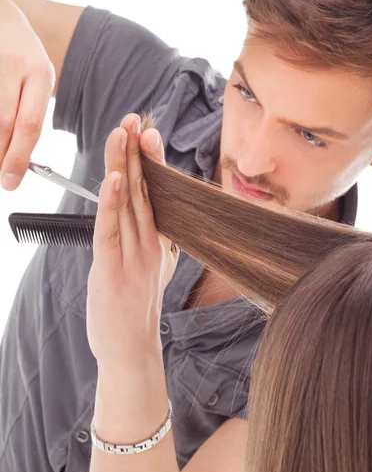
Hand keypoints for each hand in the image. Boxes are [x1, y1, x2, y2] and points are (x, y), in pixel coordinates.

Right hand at [0, 14, 54, 190]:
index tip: (12, 181)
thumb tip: (19, 159)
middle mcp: (14, 66)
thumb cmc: (19, 54)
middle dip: (0, 158)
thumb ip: (29, 114)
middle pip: (3, 124)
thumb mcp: (35, 78)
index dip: (18, 158)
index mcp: (39, 74)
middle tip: (0, 178)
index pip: (29, 125)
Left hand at [87, 114, 178, 372]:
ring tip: (123, 135)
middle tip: (135, 120)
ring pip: (129, 204)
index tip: (147, 133)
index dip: (152, 162)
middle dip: (139, 153)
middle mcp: (150, 246)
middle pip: (144, 191)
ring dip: (126, 166)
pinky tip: (117, 179)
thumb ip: (157, 247)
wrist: (132, 351)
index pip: (155, 195)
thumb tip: (160, 227)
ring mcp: (135, 258)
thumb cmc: (135, 312)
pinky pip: (112, 231)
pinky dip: (114, 203)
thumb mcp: (153, 274)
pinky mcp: (115, 271)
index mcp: (157, 244)